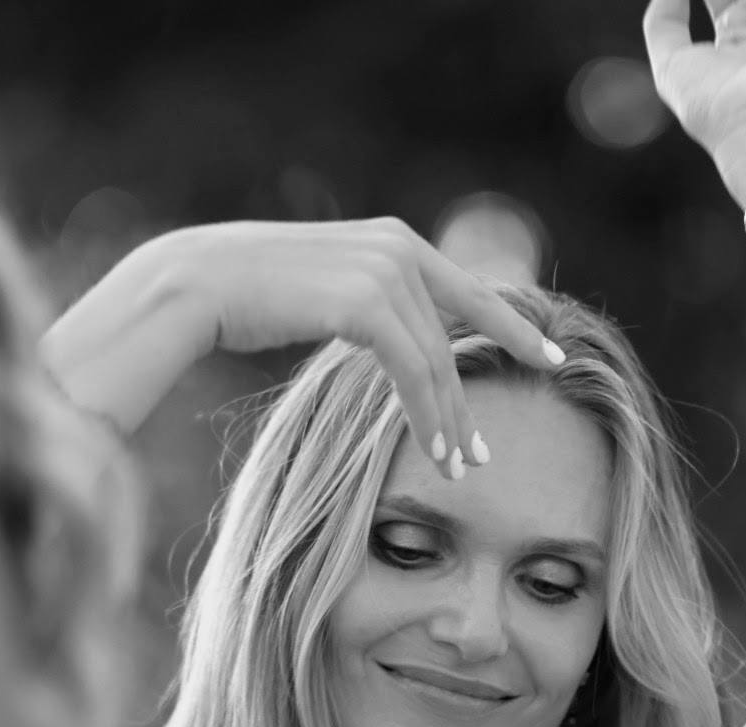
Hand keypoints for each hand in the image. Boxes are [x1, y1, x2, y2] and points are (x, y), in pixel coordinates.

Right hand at [46, 218, 561, 478]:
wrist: (196, 283)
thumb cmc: (249, 296)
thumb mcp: (324, 289)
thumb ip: (367, 299)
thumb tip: (395, 330)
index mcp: (396, 240)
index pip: (470, 292)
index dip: (513, 331)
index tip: (549, 361)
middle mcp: (400, 247)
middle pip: (458, 336)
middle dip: (472, 399)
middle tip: (483, 453)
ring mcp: (386, 270)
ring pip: (437, 361)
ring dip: (448, 420)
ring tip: (456, 467)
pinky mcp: (368, 301)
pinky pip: (414, 370)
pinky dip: (426, 414)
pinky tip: (433, 451)